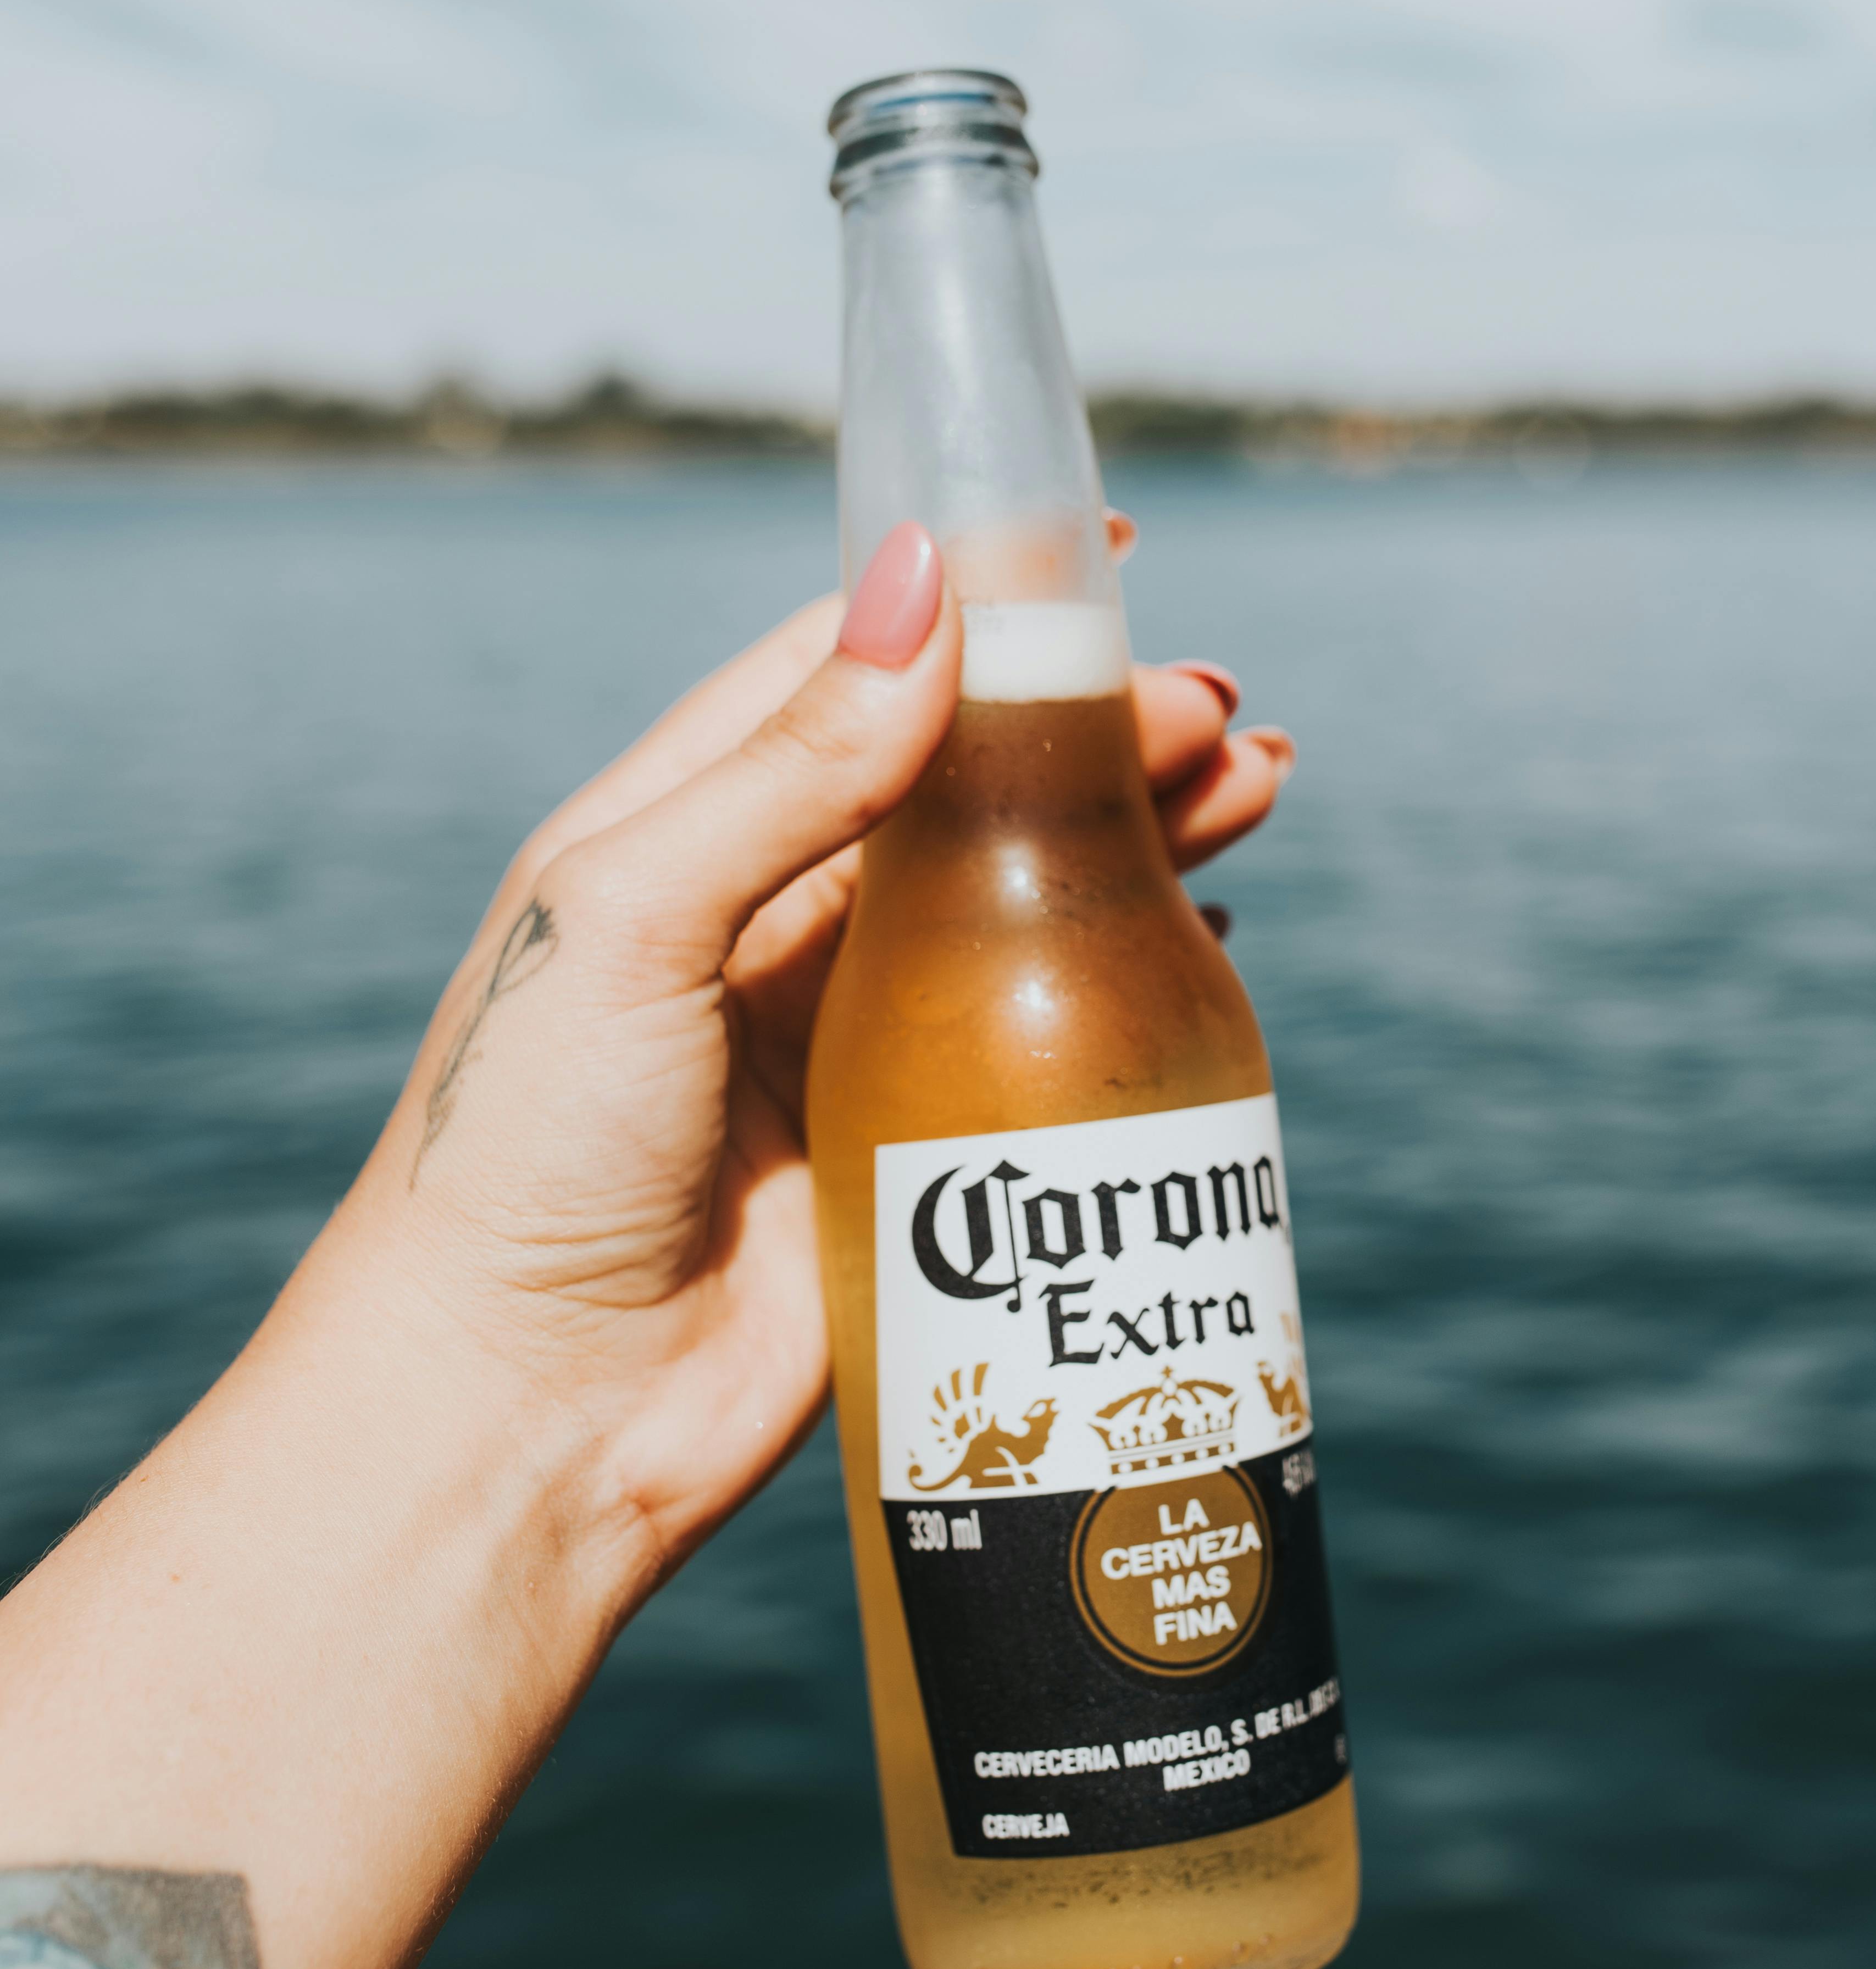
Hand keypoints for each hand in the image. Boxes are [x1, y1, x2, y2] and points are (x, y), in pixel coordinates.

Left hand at [316, 526, 1292, 1603]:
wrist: (527, 1414)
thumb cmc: (527, 1153)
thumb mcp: (633, 919)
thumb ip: (786, 764)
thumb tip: (921, 590)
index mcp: (677, 837)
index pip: (843, 676)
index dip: (968, 609)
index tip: (1099, 555)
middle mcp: (767, 922)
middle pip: (964, 782)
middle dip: (1091, 729)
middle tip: (1217, 705)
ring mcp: (847, 1036)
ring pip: (1020, 894)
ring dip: (1136, 832)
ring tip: (1254, 783)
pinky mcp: (914, 1151)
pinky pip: (1041, 1035)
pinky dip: (1124, 973)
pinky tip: (1202, 932)